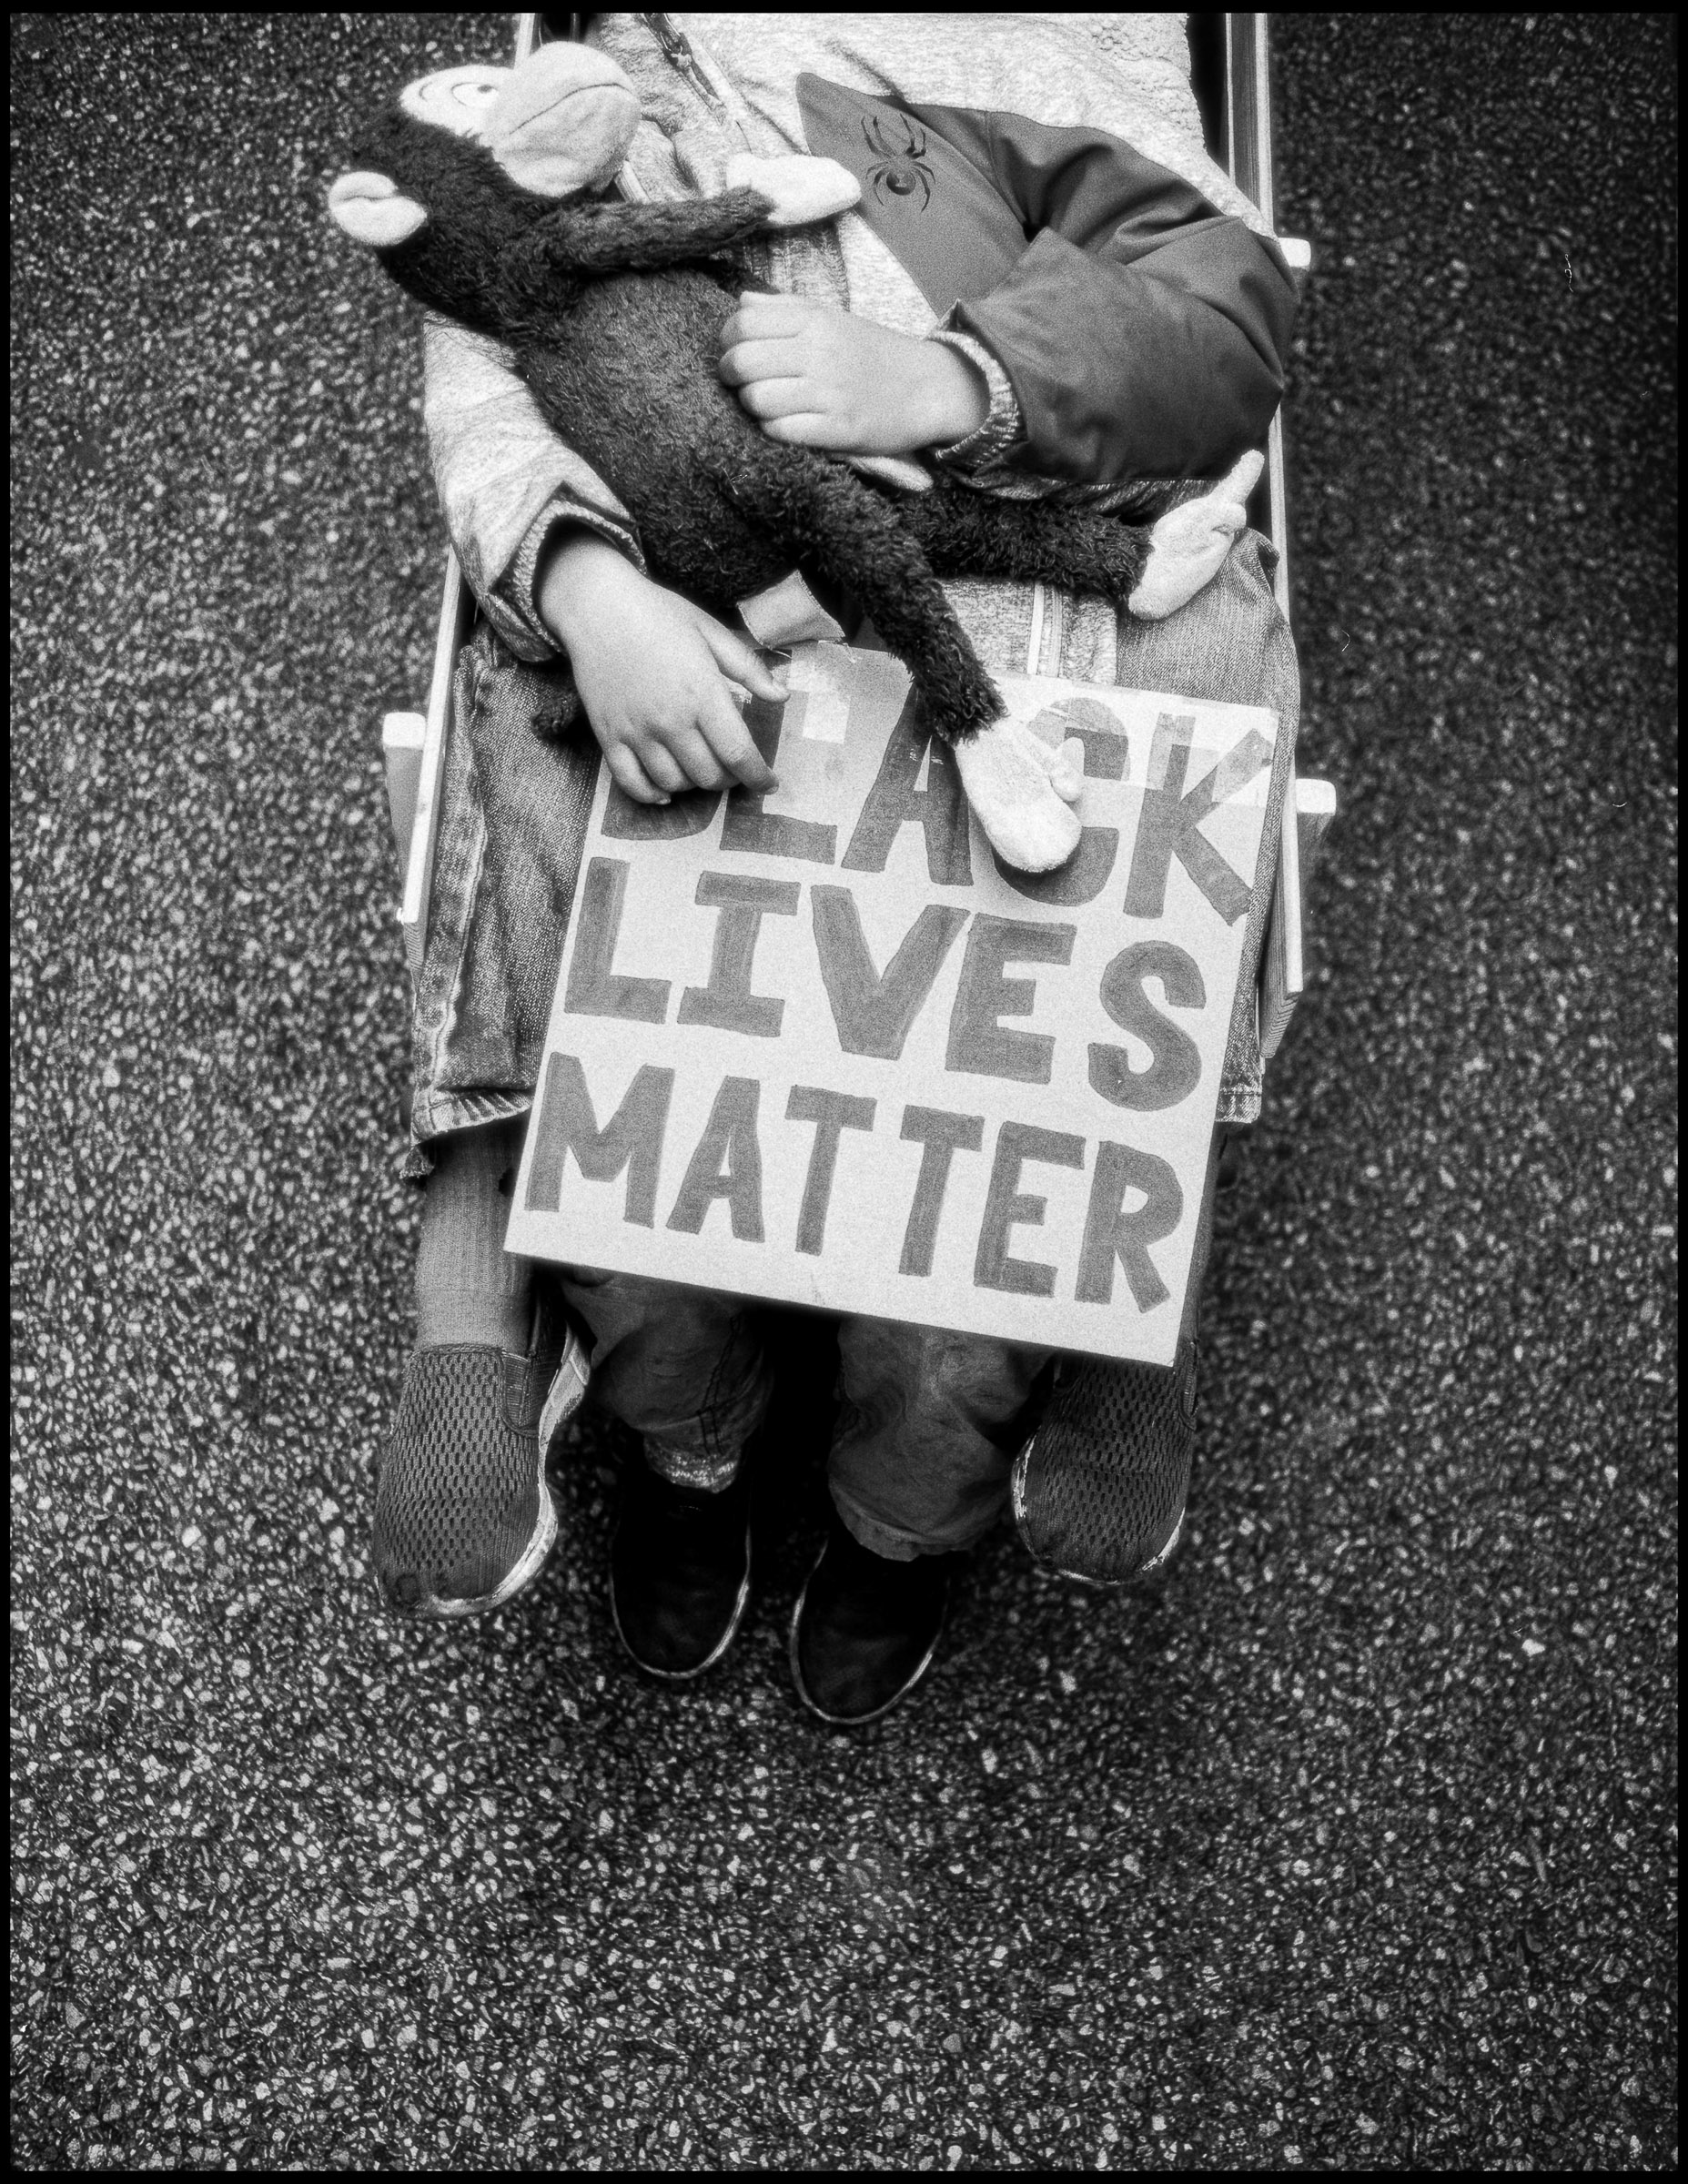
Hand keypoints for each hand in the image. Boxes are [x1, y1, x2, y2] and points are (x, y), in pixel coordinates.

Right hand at [538, 532, 783, 803]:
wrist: (598, 606)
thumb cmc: (659, 614)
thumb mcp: (711, 632)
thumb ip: (749, 668)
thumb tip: (782, 696)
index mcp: (702, 694)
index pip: (738, 754)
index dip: (759, 777)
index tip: (769, 784)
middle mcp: (671, 720)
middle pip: (709, 775)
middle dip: (730, 779)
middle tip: (733, 768)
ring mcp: (637, 732)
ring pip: (675, 783)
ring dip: (694, 784)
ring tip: (700, 769)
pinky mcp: (609, 737)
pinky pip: (632, 784)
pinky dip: (652, 795)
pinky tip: (665, 790)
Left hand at [717, 292, 987, 454]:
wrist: (927, 387)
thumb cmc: (871, 354)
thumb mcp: (833, 318)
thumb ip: (786, 308)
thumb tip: (741, 302)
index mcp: (814, 320)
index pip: (743, 323)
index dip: (727, 341)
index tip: (735, 352)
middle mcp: (820, 351)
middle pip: (742, 362)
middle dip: (731, 376)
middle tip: (741, 384)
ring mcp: (830, 392)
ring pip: (756, 399)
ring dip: (751, 407)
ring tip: (765, 405)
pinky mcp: (839, 429)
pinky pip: (782, 431)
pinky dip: (773, 430)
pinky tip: (784, 425)